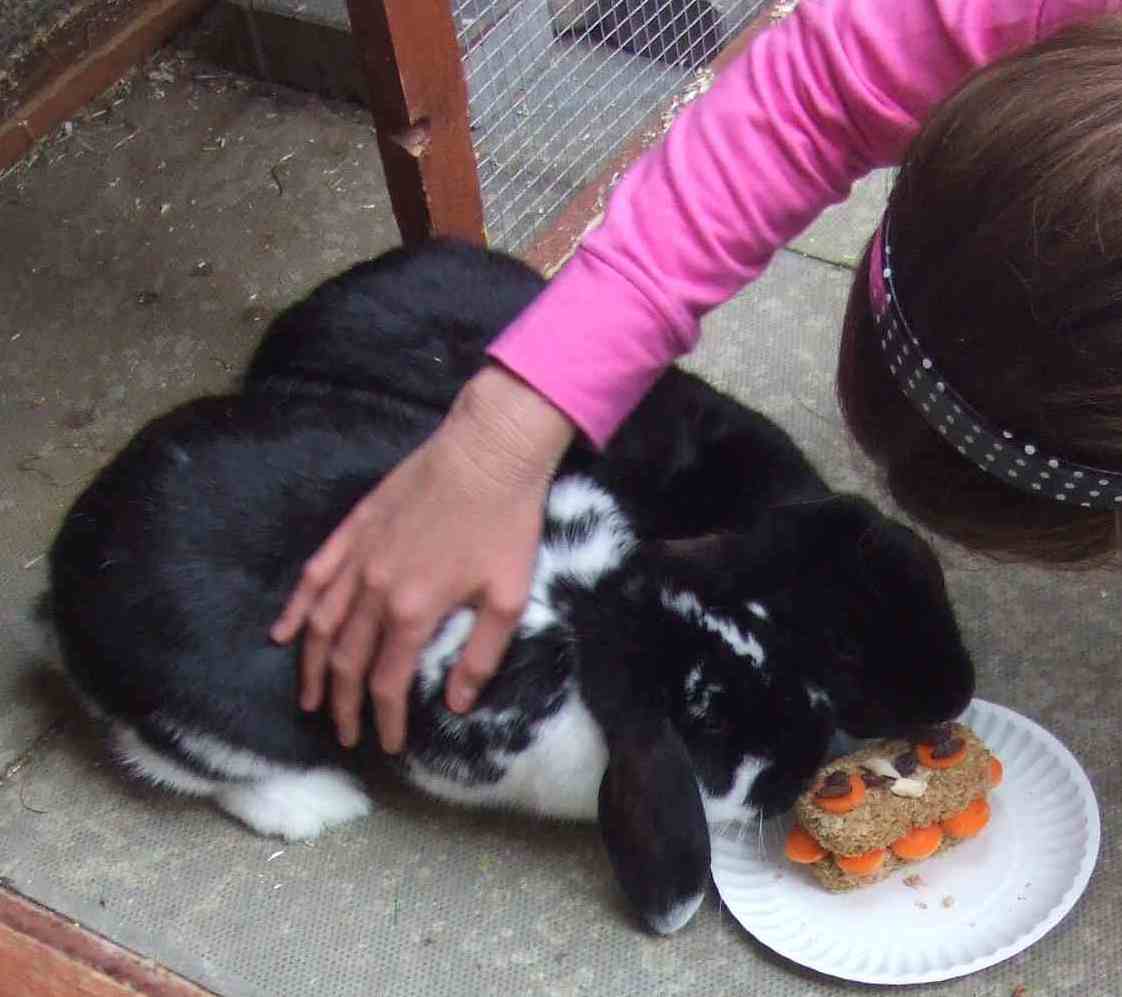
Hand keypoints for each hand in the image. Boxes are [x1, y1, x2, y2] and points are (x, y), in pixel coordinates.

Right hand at [270, 365, 574, 752]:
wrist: (488, 452)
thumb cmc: (506, 524)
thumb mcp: (508, 598)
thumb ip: (480, 656)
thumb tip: (458, 706)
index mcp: (413, 611)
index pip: (386, 681)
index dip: (385, 719)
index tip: (387, 744)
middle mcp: (374, 589)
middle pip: (346, 660)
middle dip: (342, 704)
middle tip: (342, 734)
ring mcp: (358, 557)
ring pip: (321, 624)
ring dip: (312, 667)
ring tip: (309, 698)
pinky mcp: (354, 528)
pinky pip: (314, 575)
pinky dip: (296, 608)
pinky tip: (284, 633)